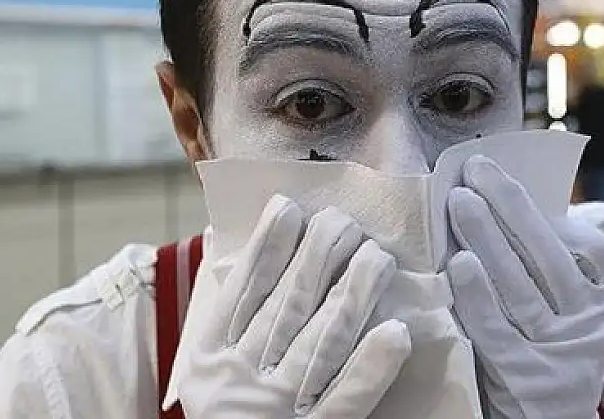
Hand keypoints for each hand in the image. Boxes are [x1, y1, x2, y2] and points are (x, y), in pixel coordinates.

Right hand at [178, 195, 412, 417]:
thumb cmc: (231, 414)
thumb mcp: (212, 368)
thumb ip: (226, 310)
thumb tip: (230, 236)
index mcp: (208, 361)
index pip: (241, 292)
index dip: (266, 247)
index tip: (291, 206)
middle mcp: (237, 384)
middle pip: (285, 309)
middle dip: (318, 258)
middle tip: (347, 222)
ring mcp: (275, 413)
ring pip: (319, 345)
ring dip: (352, 297)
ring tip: (378, 259)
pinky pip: (347, 400)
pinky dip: (372, 366)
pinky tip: (395, 334)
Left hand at [448, 158, 603, 418]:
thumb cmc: (541, 349)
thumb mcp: (560, 311)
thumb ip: (542, 266)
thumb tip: (499, 200)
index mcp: (598, 298)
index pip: (586, 245)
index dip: (541, 206)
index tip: (500, 173)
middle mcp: (585, 322)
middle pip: (547, 255)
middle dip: (510, 206)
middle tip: (475, 171)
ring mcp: (558, 351)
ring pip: (521, 286)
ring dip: (488, 238)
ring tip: (460, 203)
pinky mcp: (525, 377)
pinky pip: (497, 329)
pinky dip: (479, 294)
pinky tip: (460, 262)